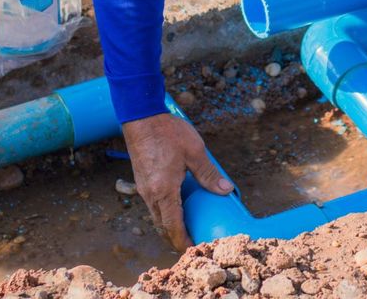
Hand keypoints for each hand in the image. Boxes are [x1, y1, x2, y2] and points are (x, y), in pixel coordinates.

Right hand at [123, 113, 233, 249]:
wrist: (141, 116)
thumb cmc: (167, 132)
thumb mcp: (194, 151)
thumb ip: (209, 173)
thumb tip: (226, 190)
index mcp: (164, 191)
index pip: (173, 227)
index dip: (183, 242)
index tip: (194, 250)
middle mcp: (150, 194)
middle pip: (163, 225)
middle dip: (176, 237)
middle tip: (193, 241)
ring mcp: (143, 187)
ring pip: (156, 215)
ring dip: (170, 224)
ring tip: (186, 224)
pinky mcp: (141, 179)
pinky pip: (153, 203)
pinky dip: (164, 210)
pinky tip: (176, 202)